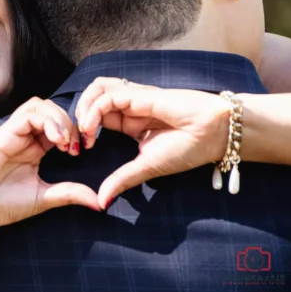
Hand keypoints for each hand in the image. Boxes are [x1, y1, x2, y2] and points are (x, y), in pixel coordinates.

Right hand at [0, 97, 100, 240]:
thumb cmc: (4, 204)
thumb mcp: (45, 198)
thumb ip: (70, 194)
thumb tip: (100, 202)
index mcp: (35, 149)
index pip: (59, 127)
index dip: (75, 133)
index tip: (82, 152)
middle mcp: (25, 137)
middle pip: (52, 111)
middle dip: (70, 123)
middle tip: (77, 145)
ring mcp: (14, 132)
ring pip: (40, 106)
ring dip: (58, 119)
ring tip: (65, 141)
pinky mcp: (4, 132)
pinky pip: (28, 114)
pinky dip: (45, 121)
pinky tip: (55, 139)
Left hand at [73, 78, 230, 208]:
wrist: (213, 136)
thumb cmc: (186, 150)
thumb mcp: (146, 168)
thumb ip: (122, 180)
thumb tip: (101, 202)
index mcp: (128, 123)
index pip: (95, 117)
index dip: (82, 129)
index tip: (78, 150)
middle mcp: (128, 108)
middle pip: (91, 99)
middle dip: (76, 117)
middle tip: (76, 140)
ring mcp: (134, 98)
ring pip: (96, 89)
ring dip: (82, 107)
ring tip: (83, 130)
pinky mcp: (140, 94)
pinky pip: (108, 95)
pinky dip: (93, 109)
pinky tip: (91, 128)